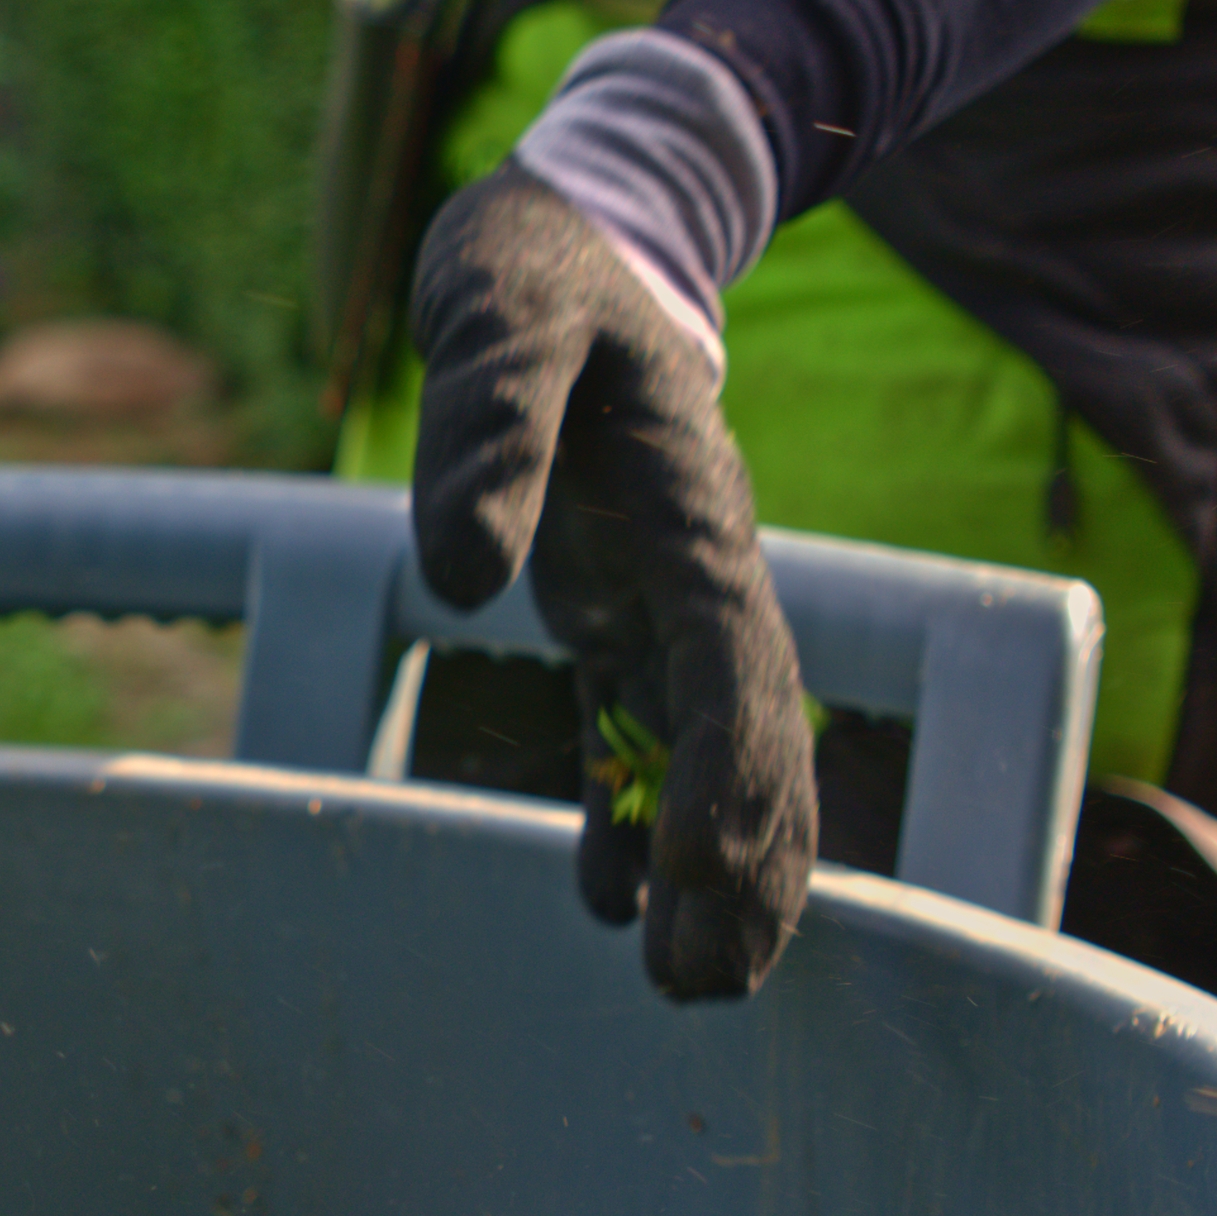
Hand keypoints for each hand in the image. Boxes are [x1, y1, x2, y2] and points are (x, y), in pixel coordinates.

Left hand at [408, 158, 816, 1000]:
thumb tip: (465, 576)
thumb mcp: (501, 317)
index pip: (733, 668)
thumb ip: (489, 428)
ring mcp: (665, 598)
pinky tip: (610, 900)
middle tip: (706, 985)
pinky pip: (640, 733)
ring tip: (686, 984)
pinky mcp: (616, 606)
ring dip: (714, 868)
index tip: (709, 877)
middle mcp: (700, 574)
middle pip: (751, 741)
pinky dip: (637, 815)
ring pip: (713, 755)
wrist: (571, 230)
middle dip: (748, 865)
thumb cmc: (535, 266)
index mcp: (694, 517)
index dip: (730, 778)